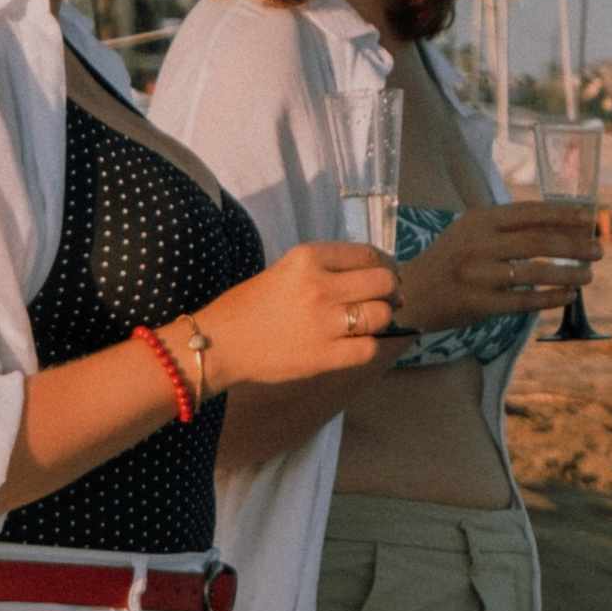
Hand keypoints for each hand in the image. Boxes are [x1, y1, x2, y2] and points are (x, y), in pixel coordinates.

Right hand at [193, 239, 401, 387]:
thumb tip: (381, 280)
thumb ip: (328, 270)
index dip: (387, 266)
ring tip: (367, 323)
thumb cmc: (251, 306)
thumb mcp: (287, 270)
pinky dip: (368, 346)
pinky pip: (368, 349)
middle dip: (391, 291)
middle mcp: (319, 285)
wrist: (219, 343)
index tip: (389, 276)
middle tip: (387, 300)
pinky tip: (354, 345)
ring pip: (380, 315)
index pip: (368, 255)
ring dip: (381, 319)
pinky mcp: (322, 356)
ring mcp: (322, 322)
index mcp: (308, 257)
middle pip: (383, 282)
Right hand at [393, 201, 597, 337]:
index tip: (590, 219)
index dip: (564, 215)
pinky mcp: (478, 304)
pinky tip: (568, 297)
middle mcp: (478, 244)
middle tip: (599, 250)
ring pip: (535, 272)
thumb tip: (561, 226)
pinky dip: (550, 298)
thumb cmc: (450, 262)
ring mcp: (478, 275)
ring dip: (569, 273)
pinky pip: (523, 301)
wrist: (411, 296)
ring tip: (589, 275)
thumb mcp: (470, 232)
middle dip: (574, 245)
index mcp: (479, 220)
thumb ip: (507, 227)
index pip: (529, 212)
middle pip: (537, 241)